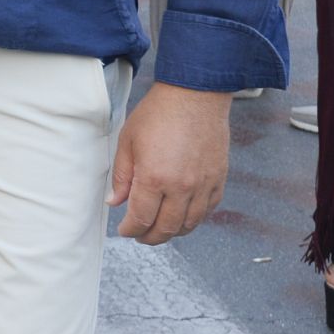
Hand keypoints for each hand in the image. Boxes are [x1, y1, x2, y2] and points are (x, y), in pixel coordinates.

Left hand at [108, 83, 230, 244]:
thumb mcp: (128, 142)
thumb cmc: (157, 115)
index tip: (124, 230)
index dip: (131, 230)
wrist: (194, 97)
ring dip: (172, 232)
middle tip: (140, 235)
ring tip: (159, 228)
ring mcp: (203, 186)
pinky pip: (206, 212)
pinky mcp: (218, 181)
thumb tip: (115, 202)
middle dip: (150, 237)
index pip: (141, 218)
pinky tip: (181, 216)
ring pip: (189, 225)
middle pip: (166, 228)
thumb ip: (122, 176)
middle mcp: (181, 188)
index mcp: (154, 178)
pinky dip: (193, 220)